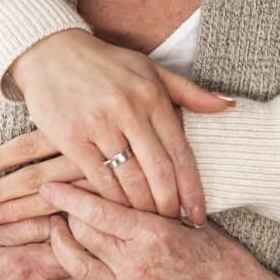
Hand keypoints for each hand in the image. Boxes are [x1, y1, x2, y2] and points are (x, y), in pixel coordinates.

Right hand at [0, 28, 234, 226]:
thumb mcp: (150, 69)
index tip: (200, 214)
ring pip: (128, 180)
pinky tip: (118, 213)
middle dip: (169, 206)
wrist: (50, 52)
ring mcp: (99, 124)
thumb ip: (189, 92)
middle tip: (175, 227)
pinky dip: (111, 201)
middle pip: (158, 172)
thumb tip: (228, 105)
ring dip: (142, 209)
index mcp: (152, 96)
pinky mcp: (72, 137)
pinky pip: (98, 179)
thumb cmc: (106, 63)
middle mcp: (128, 110)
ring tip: (149, 225)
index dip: (192, 188)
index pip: (180, 151)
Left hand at [32, 182, 271, 279]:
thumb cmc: (224, 259)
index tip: (49, 184)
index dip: (69, 196)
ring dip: (59, 246)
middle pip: (83, 233)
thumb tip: (137, 170)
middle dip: (63, 215)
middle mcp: (136, 262)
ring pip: (79, 266)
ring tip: (52, 229)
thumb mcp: (194, 220)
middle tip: (51, 201)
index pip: (99, 210)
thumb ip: (162, 201)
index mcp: (153, 233)